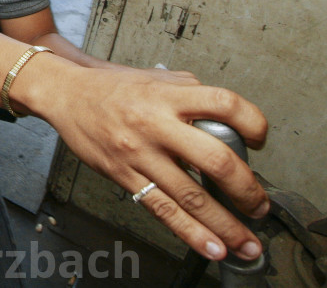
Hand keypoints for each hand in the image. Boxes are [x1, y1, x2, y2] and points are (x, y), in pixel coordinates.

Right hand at [19, 57, 269, 260]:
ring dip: (226, 225)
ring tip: (247, 244)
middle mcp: (156, 124)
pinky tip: (212, 247)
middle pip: (215, 159)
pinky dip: (191, 232)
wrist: (67, 95)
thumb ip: (192, 93)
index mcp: (169, 96)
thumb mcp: (156, 79)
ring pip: (191, 195)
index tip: (259, 141)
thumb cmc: (112, 88)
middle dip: (246, 190)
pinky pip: (162, 209)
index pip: (225, 104)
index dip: (252, 124)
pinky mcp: (125, 176)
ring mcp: (140, 153)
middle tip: (259, 206)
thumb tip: (227, 117)